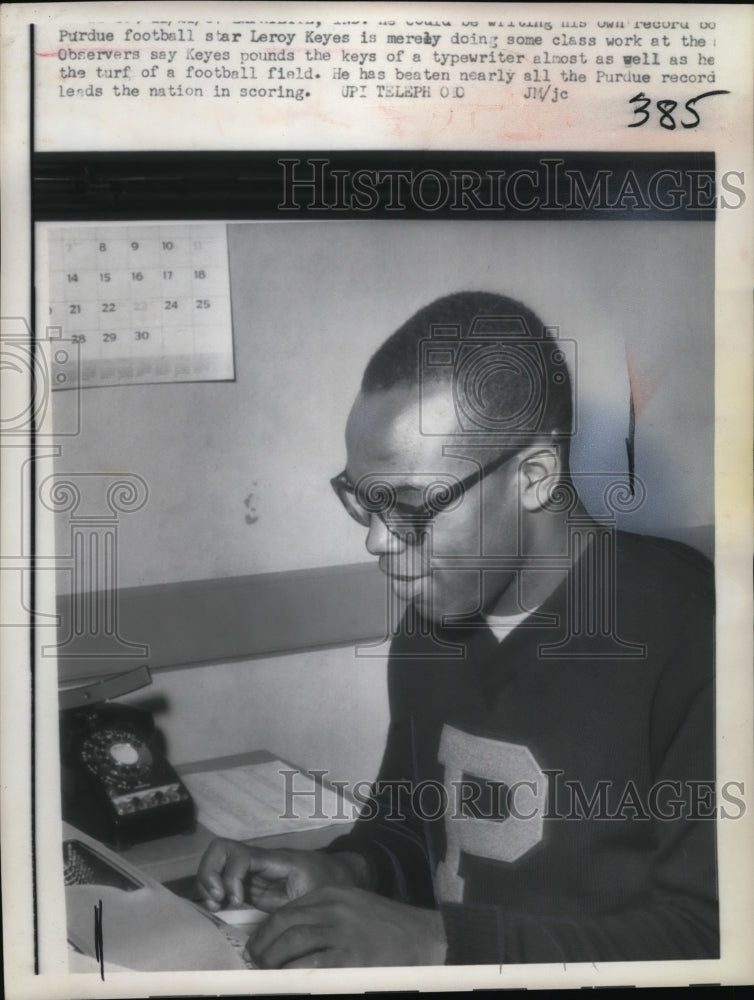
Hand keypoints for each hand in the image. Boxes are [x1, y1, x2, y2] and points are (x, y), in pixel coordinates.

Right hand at [196, 838, 370, 912]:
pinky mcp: (250, 883)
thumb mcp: (316, 898)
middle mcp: (259, 861)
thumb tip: (274, 934)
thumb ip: (294, 912)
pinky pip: (223, 877)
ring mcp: (253, 870)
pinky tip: (221, 908)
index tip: (236, 901)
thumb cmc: (331, 884)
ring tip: (217, 906)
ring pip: (217, 862)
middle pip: (220, 850)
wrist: (340, 876)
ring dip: (209, 883)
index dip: (230, 877)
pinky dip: (214, 891)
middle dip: (210, 875)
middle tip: (219, 902)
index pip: (239, 855)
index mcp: (275, 860)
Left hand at [247, 886, 446, 967]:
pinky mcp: (351, 958)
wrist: (422, 938)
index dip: (266, 930)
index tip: (258, 945)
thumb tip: (288, 934)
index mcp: (333, 894)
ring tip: (267, 974)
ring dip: (273, 961)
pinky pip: (312, 969)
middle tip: (256, 962)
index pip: (287, 910)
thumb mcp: (353, 906)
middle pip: (285, 924)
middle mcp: (334, 908)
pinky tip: (289, 984)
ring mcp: (342, 932)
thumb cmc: (385, 926)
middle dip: (263, 945)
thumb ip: (324, 914)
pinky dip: (294, 977)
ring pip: (293, 943)